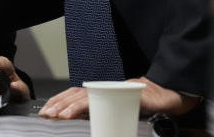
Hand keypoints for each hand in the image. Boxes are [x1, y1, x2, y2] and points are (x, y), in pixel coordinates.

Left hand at [39, 76, 198, 118]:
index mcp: (101, 93)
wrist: (166, 96)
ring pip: (89, 95)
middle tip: (47, 114)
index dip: (60, 101)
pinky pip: (109, 99)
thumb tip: (84, 125)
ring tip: (59, 115)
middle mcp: (106, 89)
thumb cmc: (143, 105)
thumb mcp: (117, 110)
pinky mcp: (127, 94)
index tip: (47, 111)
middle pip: (78, 93)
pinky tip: (86, 111)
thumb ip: (102, 114)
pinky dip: (96, 105)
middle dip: (60, 103)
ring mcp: (115, 90)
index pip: (76, 94)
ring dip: (72, 105)